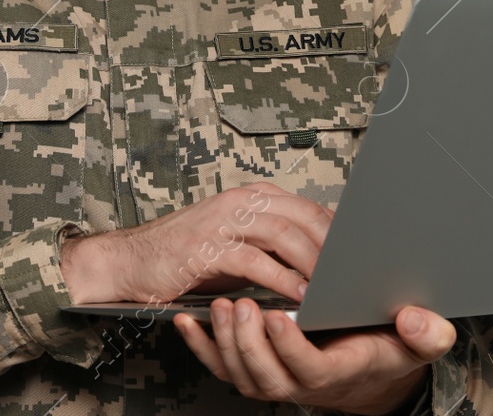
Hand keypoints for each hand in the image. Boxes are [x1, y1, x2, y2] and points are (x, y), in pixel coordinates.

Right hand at [59, 182, 332, 304]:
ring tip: (332, 287)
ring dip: (311, 263)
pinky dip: (280, 279)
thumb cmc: (188, 255)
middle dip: (333, 249)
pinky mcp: (206, 247)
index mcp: (251, 196)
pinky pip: (253, 260)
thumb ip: (274, 246)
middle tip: (354, 275)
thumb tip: (319, 263)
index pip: (308, 208)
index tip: (360, 258)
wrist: (132, 261)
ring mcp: (222, 221)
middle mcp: (239, 202)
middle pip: (302, 217)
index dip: (338, 234)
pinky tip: (296, 296)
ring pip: (282, 234)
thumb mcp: (237, 242)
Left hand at [174, 299, 455, 415]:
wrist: (371, 366)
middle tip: (242, 305)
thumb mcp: (423, 340)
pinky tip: (186, 321)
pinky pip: (222, 365)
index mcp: (337, 372)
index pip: (308, 369)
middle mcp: (300, 382)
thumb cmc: (392, 347)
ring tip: (219, 306)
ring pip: (240, 372)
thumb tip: (415, 319)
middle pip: (265, 375)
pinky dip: (200, 346)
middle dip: (249, 342)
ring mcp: (274, 377)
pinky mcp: (256, 367)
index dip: (291, 348)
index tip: (279, 318)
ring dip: (224, 342)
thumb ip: (427, 332)